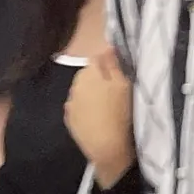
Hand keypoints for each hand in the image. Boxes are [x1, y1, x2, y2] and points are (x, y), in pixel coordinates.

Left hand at [64, 50, 134, 188]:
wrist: (106, 146)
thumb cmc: (120, 112)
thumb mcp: (124, 84)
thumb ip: (114, 64)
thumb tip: (107, 47)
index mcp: (89, 73)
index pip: (96, 58)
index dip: (108, 64)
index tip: (118, 74)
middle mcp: (75, 85)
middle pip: (86, 74)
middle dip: (97, 77)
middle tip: (114, 90)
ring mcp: (70, 103)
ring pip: (81, 90)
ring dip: (90, 92)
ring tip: (105, 104)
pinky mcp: (69, 119)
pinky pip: (77, 106)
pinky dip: (85, 107)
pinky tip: (96, 115)